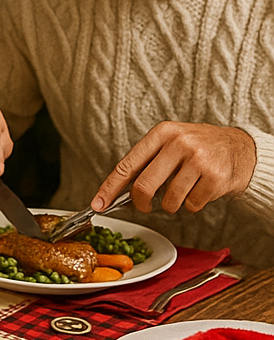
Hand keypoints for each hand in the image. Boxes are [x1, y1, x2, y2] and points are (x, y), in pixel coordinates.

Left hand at [92, 122, 256, 215]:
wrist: (240, 148)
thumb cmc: (199, 148)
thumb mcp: (172, 142)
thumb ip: (148, 161)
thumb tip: (118, 191)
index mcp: (162, 133)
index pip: (128, 164)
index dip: (110, 188)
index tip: (98, 204)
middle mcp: (179, 143)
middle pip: (144, 186)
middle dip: (141, 203)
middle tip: (145, 206)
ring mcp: (198, 160)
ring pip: (169, 201)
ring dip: (173, 204)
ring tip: (184, 190)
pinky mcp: (214, 177)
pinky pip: (192, 204)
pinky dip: (193, 204)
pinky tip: (202, 189)